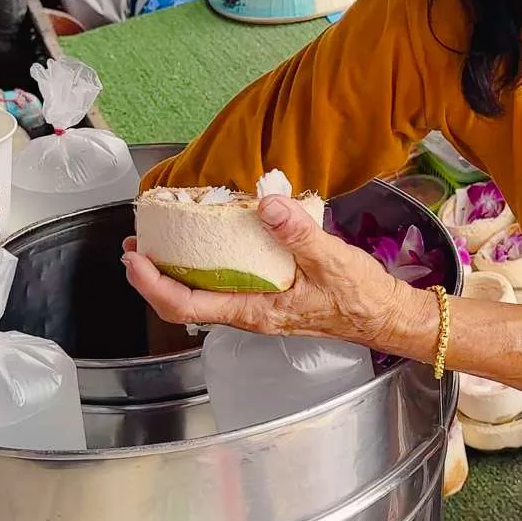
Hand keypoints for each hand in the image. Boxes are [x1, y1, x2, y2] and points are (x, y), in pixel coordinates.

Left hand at [121, 195, 408, 346]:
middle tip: (135, 245)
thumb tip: (266, 204)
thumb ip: (297, 233)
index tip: (135, 259)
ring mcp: (258, 308)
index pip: (186, 305)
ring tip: (160, 244)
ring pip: (201, 296)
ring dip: (175, 271)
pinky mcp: (269, 298)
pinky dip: (203, 267)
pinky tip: (206, 245)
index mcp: (254, 311)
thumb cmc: (360, 298)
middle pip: (184, 303)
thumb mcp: (332, 261)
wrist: (386, 316)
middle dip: (153, 276)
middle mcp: (249, 314)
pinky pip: (223, 286)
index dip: (153, 284)